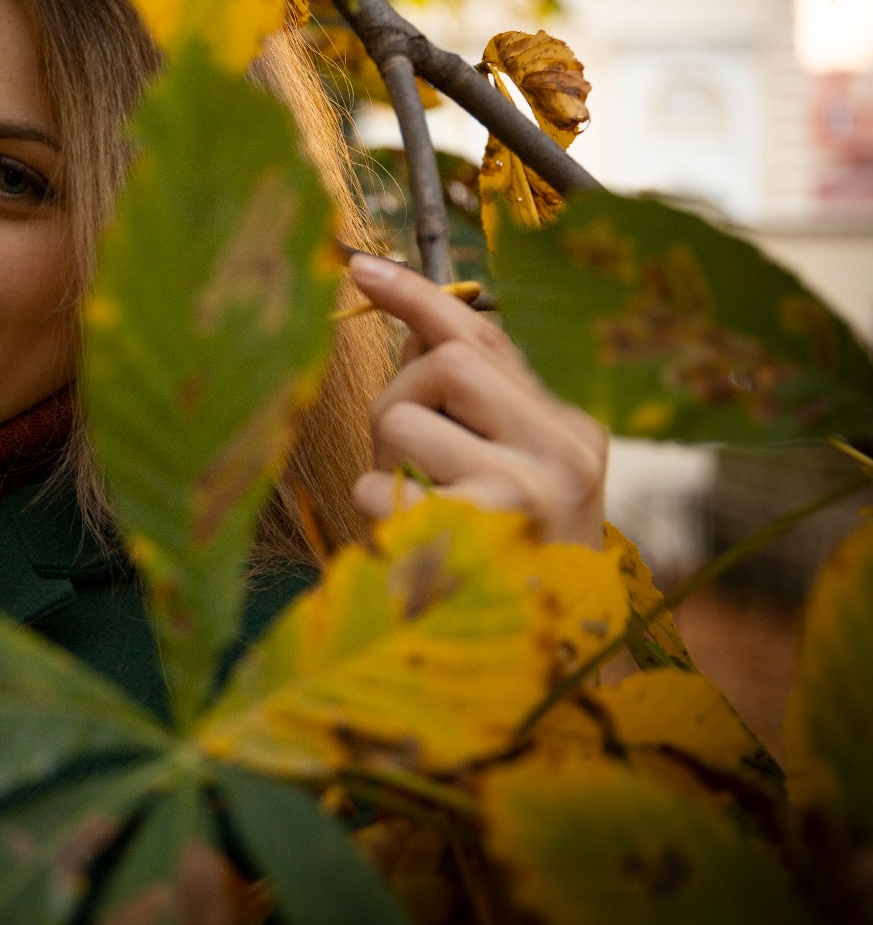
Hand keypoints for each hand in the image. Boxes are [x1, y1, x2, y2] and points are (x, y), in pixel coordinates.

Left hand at [346, 253, 607, 545]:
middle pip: (442, 364)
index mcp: (567, 429)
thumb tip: (410, 327)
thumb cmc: (513, 561)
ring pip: (405, 416)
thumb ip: (471, 407)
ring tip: (416, 503)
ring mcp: (527, 489)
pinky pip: (384, 485)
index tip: (358, 264)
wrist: (552, 660)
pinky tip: (411, 538)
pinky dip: (378, 507)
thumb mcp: (510, 474)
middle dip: (399, 397)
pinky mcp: (482, 530)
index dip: (416, 295)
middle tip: (406, 455)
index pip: (487, 336)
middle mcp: (561, 449)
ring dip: (386, 457)